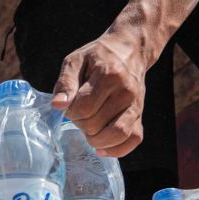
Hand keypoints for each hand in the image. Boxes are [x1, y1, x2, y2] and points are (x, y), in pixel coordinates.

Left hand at [49, 32, 148, 157]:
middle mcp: (126, 91)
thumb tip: (57, 105)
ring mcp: (136, 105)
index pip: (84, 107)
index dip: (71, 112)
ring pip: (117, 134)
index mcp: (109, 75)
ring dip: (96, 140)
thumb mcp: (76, 60)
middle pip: (97, 123)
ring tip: (88, 132)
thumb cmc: (98, 56)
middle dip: (80, 124)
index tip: (69, 105)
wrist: (130, 50)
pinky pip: (133, 139)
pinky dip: (117, 149)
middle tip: (78, 114)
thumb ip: (65, 82)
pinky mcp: (141, 115)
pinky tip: (102, 147)